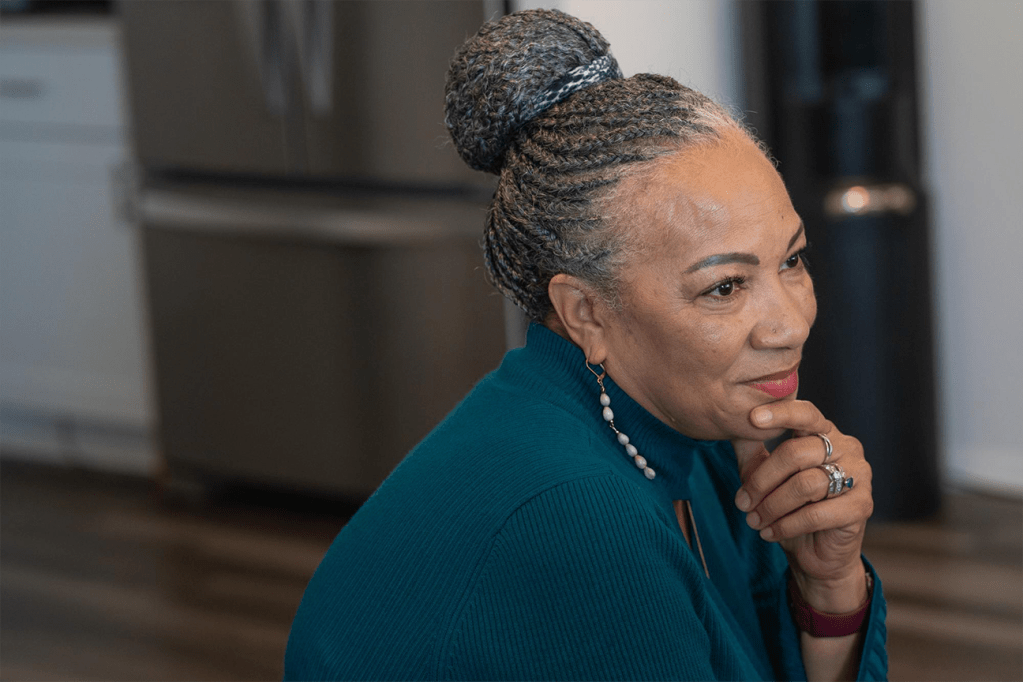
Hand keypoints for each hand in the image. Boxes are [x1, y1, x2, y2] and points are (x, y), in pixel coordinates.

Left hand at [731, 400, 872, 611]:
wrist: (818, 553)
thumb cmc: (791, 508)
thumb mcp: (768, 478)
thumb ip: (755, 454)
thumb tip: (734, 428)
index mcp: (825, 433)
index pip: (805, 413)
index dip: (780, 413)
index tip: (752, 418)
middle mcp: (847, 448)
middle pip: (795, 453)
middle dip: (761, 480)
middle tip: (742, 502)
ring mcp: (859, 476)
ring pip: (805, 484)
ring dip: (772, 506)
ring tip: (753, 520)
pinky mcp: (862, 506)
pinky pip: (816, 514)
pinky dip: (786, 525)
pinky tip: (770, 533)